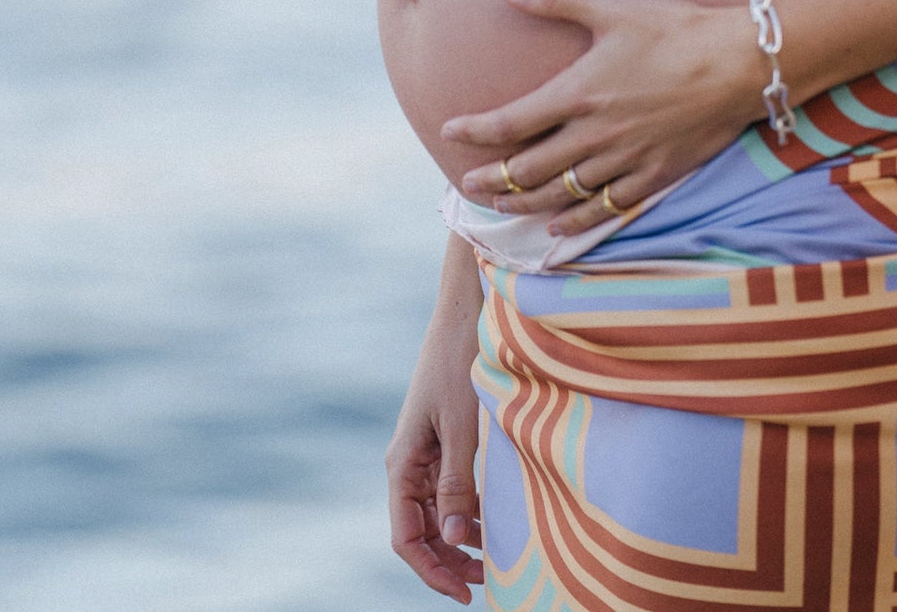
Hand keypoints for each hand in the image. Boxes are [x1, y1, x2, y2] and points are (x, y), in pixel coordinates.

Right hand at [386, 286, 485, 602]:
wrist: (464, 312)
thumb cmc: (459, 363)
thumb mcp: (461, 426)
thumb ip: (456, 481)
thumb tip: (455, 536)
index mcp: (402, 464)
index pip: (406, 538)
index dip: (432, 571)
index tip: (465, 593)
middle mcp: (408, 463)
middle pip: (421, 531)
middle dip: (448, 561)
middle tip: (487, 583)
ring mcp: (426, 452)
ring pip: (437, 513)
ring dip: (460, 538)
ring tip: (494, 560)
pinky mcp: (444, 438)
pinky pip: (451, 488)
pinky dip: (469, 509)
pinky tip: (493, 519)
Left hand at [445, 0, 764, 235]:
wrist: (738, 64)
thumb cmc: (676, 30)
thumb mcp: (612, 7)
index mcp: (578, 94)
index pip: (509, 123)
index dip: (474, 131)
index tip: (449, 131)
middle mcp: (594, 136)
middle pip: (527, 170)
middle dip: (491, 179)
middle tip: (468, 185)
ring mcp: (624, 161)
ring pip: (560, 195)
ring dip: (525, 203)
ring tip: (502, 205)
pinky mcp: (654, 176)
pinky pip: (604, 209)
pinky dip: (575, 220)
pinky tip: (558, 225)